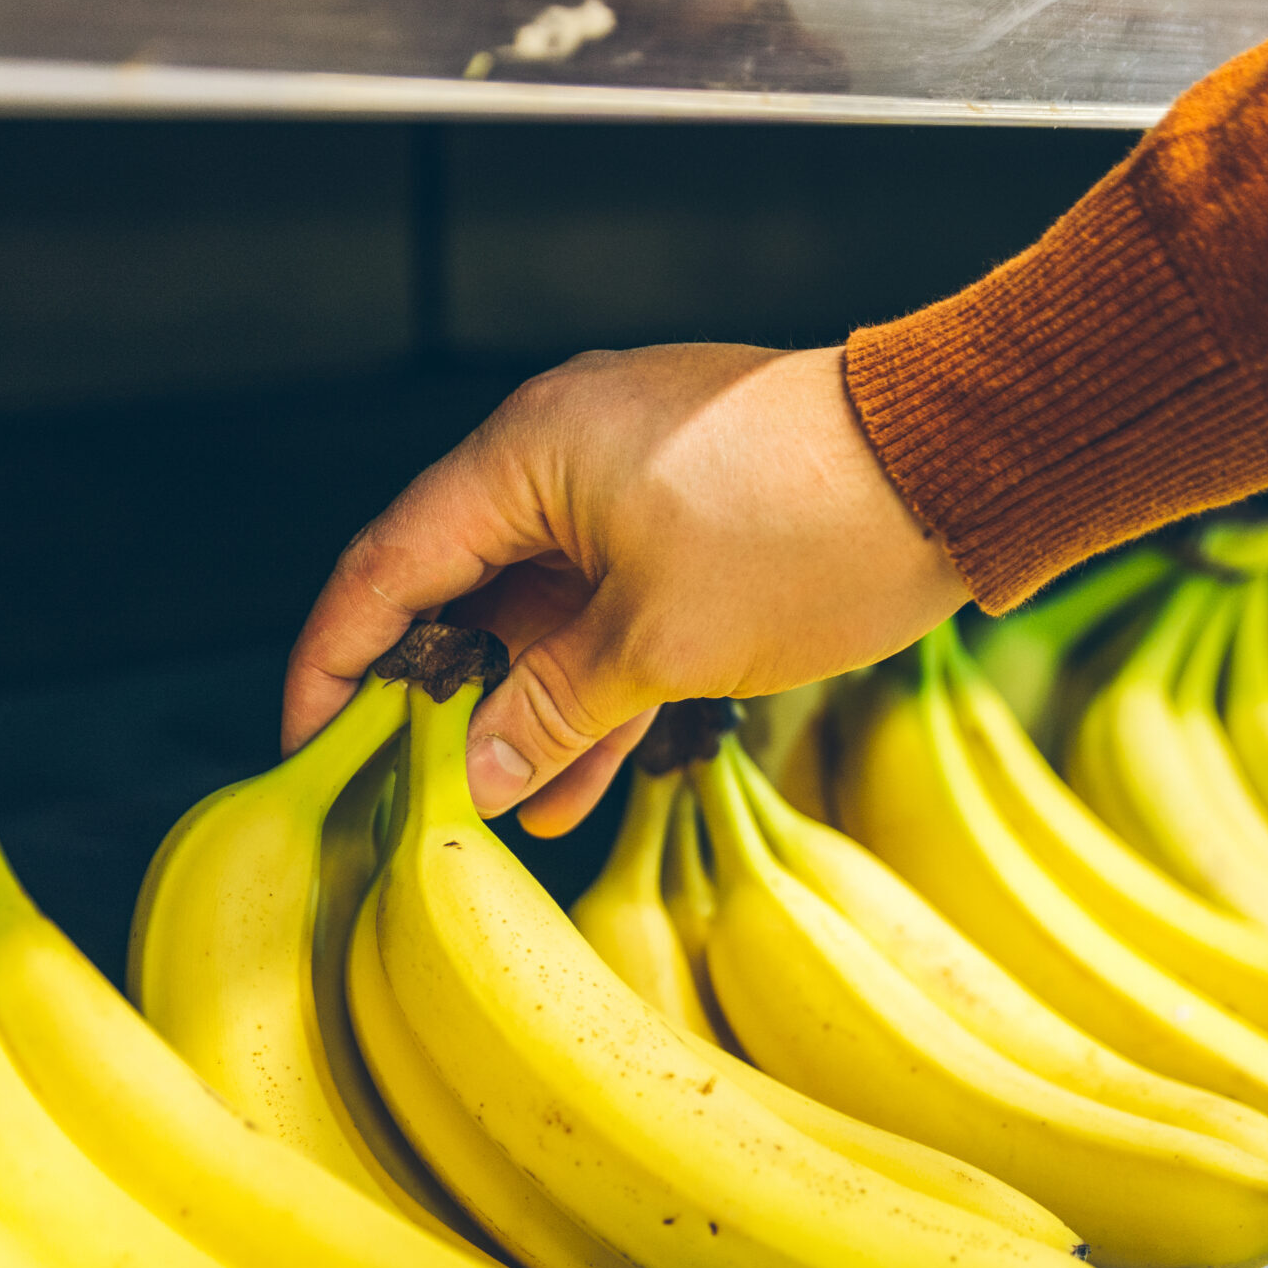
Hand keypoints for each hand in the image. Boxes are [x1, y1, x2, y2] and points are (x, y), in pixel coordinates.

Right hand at [281, 343, 970, 833]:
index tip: (302, 741)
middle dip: (431, 698)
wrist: (965, 465)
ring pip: (540, 612)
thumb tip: (473, 772)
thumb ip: (550, 711)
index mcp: (526, 455)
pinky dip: (591, 687)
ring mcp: (629, 485)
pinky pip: (608, 609)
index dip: (333, 662)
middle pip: (456, 588)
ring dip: (521, 710)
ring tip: (498, 812)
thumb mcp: (659, 645)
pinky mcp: (689, 518)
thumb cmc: (808, 528)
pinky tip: (574, 782)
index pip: (387, 567)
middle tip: (396, 788)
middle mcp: (562, 455)